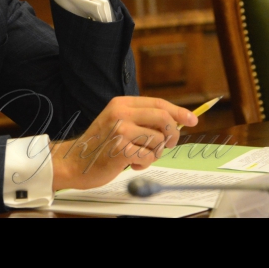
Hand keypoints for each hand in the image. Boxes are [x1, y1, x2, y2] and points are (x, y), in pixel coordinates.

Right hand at [50, 97, 198, 192]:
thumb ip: (142, 119)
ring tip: (139, 155)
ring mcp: (121, 131)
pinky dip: (144, 164)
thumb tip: (175, 122)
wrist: (75, 160)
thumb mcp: (118, 121)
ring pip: (159, 141)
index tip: (192, 119)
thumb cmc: (100, 144)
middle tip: (168, 145)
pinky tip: (132, 163)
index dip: (179, 111)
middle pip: (164, 119)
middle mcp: (121, 114)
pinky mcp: (121, 150)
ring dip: (155, 153)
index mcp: (122, 103)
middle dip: (172, 134)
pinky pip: (149, 157)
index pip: (158, 103)